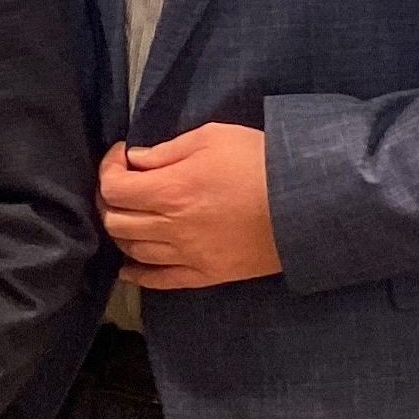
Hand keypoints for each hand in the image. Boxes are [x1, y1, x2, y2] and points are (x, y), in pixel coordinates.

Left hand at [100, 124, 280, 288]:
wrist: (309, 203)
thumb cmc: (261, 162)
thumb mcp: (212, 138)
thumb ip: (167, 151)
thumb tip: (137, 160)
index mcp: (169, 191)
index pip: (113, 188)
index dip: (109, 169)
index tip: (122, 156)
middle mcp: (171, 227)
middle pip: (116, 221)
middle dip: (109, 200)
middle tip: (123, 185)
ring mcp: (188, 255)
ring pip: (133, 251)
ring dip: (123, 232)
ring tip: (130, 216)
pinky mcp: (207, 274)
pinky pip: (161, 281)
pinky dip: (138, 275)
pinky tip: (128, 268)